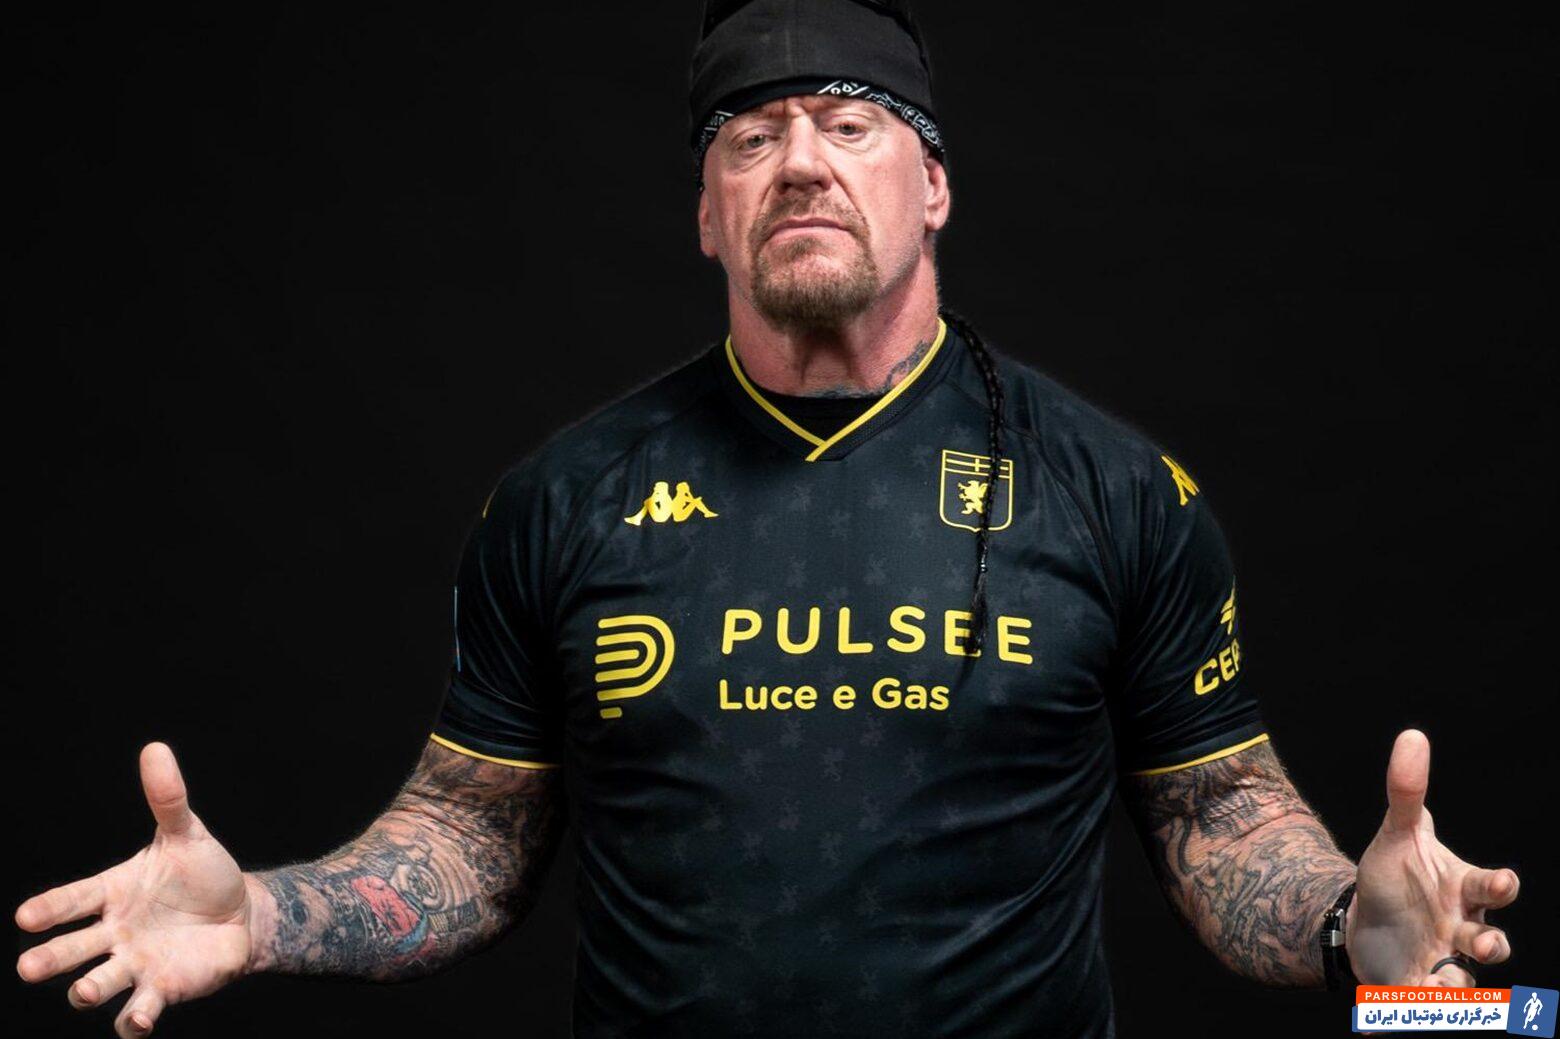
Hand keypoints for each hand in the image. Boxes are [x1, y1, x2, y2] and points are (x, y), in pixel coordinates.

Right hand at [16, 742, 255, 1036]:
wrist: (241, 914)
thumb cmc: (203, 873)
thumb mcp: (188, 834)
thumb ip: (168, 799)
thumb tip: (155, 749)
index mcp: (112, 893)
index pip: (72, 900)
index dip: (50, 909)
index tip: (27, 917)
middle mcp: (113, 932)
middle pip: (71, 949)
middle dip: (50, 958)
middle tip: (30, 966)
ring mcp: (133, 963)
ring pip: (98, 982)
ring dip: (89, 988)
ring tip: (85, 990)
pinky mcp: (159, 989)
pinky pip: (138, 1011)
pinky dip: (133, 1020)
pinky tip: (136, 1021)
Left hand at [1346, 729, 1520, 985]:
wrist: (1365, 914)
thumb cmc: (1397, 874)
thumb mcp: (1396, 834)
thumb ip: (1406, 792)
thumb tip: (1411, 736)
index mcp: (1463, 889)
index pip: (1492, 888)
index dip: (1500, 886)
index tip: (1504, 880)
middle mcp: (1461, 927)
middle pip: (1490, 940)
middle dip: (1494, 943)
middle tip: (1486, 943)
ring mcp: (1442, 958)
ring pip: (1464, 979)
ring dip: (1460, 984)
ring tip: (1446, 981)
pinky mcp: (1416, 984)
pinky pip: (1425, 1002)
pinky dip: (1422, 1007)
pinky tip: (1412, 1006)